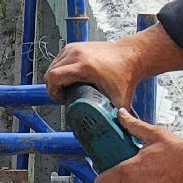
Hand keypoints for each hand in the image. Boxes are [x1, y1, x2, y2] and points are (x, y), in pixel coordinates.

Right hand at [45, 25, 182, 106]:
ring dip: (56, 78)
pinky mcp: (76, 45)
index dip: (53, 91)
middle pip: (51, 72)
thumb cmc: (126, 75)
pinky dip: (61, 69)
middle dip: (54, 87)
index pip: (54, 77)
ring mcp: (75, 48)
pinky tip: (69, 79)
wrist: (132, 55)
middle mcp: (77, 54)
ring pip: (54, 65)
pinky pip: (60, 59)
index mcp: (84, 66)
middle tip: (64, 97)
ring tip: (66, 89)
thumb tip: (112, 136)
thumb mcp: (119, 100)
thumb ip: (116, 119)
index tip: (62, 100)